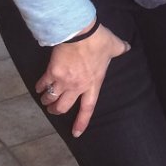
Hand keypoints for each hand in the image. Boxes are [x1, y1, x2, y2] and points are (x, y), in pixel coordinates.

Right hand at [35, 22, 129, 136]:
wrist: (79, 32)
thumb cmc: (99, 41)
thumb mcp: (114, 47)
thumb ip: (121, 49)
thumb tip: (127, 46)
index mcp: (93, 83)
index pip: (88, 108)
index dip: (81, 122)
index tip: (76, 133)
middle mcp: (77, 86)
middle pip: (63, 107)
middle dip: (56, 110)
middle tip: (53, 110)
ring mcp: (63, 80)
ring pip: (51, 98)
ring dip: (47, 101)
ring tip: (44, 100)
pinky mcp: (51, 72)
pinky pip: (43, 84)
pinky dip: (39, 87)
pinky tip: (37, 88)